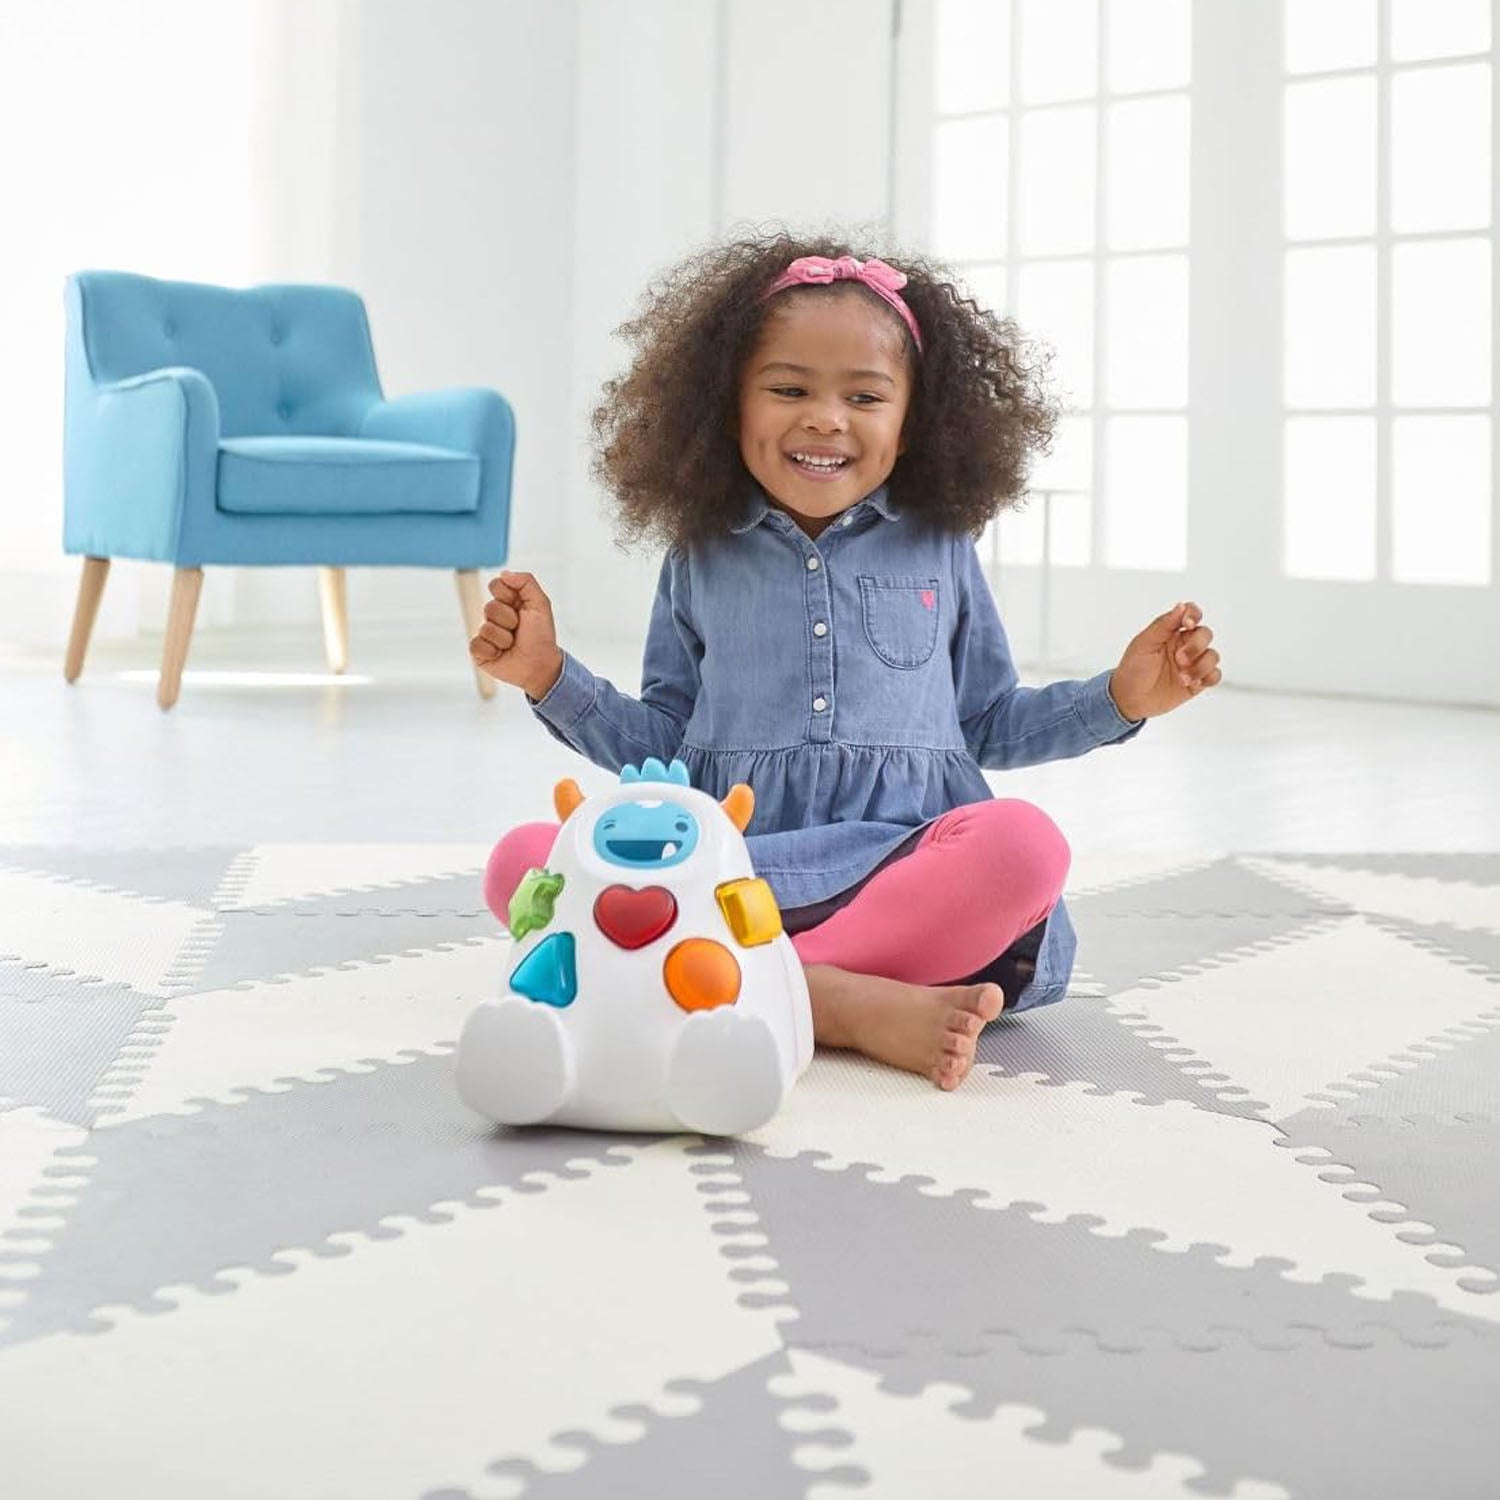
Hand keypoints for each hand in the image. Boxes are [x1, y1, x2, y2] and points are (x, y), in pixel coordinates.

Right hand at [469, 571, 563, 698]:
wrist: (540, 665)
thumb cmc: (541, 636)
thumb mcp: (540, 604)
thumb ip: (526, 582)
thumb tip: (504, 573)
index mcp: (508, 602)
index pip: (495, 585)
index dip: (507, 596)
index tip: (520, 607)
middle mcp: (495, 616)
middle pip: (490, 607)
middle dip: (509, 620)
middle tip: (519, 630)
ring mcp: (486, 633)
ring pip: (486, 628)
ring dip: (504, 638)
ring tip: (513, 644)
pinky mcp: (479, 651)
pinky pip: (476, 644)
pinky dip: (492, 650)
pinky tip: (501, 654)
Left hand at [1108, 601, 1221, 720]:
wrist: (1130, 700)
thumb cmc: (1133, 669)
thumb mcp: (1144, 643)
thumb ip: (1163, 624)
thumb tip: (1181, 606)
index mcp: (1171, 632)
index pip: (1191, 614)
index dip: (1194, 615)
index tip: (1187, 624)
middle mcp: (1185, 645)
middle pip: (1205, 634)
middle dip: (1196, 646)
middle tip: (1179, 659)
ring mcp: (1192, 663)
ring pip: (1213, 655)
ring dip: (1200, 666)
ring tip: (1182, 678)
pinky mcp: (1198, 682)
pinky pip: (1215, 675)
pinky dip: (1207, 678)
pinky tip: (1192, 683)